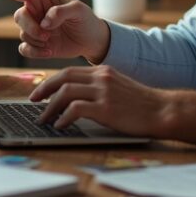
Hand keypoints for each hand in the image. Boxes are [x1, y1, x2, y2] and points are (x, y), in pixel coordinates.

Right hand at [0, 0, 109, 60]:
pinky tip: (48, 52)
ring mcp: (34, 29)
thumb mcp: (78, 10)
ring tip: (53, 42)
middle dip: (30, 27)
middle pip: (19, 17)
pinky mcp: (36, 45)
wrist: (90, 40)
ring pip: (21, 34)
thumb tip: (44, 23)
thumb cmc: (85, 19)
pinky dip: (34, 52)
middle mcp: (34, 12)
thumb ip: (61, 12)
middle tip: (47, 34)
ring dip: (36, 41)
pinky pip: (24, 49)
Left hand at [30, 65, 195, 146]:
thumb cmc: (142, 104)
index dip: (51, 81)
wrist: (162, 110)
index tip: (40, 92)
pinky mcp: (106, 108)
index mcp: (103, 71)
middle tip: (33, 101)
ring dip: (50, 107)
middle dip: (43, 89)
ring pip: (65, 92)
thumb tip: (77, 100)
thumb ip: (100, 88)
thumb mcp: (119, 87)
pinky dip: (63, 117)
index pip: (69, 72)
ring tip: (43, 120)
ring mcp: (103, 92)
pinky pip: (75, 109)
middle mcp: (101, 77)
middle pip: (63, 78)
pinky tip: (60, 126)